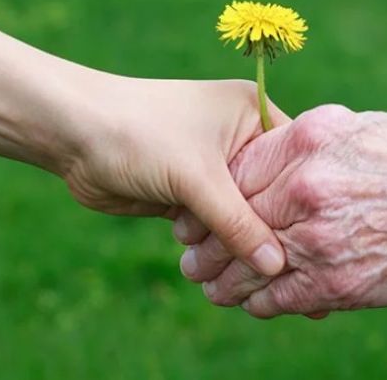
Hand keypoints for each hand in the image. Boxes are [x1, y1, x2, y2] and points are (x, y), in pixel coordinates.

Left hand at [61, 76, 289, 275]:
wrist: (71, 136)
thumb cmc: (139, 134)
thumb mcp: (197, 178)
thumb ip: (240, 223)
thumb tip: (277, 266)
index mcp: (252, 113)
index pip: (295, 163)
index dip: (303, 203)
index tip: (315, 243)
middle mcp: (239, 138)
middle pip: (270, 195)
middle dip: (265, 231)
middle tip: (278, 271)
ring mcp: (214, 167)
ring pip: (240, 217)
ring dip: (231, 243)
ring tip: (232, 268)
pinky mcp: (189, 193)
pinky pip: (214, 227)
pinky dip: (210, 245)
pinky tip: (212, 267)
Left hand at [181, 104, 386, 316]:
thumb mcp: (367, 129)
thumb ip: (315, 141)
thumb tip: (279, 149)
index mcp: (310, 141)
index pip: (238, 171)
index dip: (214, 195)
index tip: (203, 208)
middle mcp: (307, 187)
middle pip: (234, 217)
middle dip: (206, 240)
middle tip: (190, 254)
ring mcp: (321, 237)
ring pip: (249, 264)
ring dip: (223, 278)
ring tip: (208, 284)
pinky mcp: (338, 282)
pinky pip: (279, 296)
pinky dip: (259, 302)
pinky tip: (251, 302)